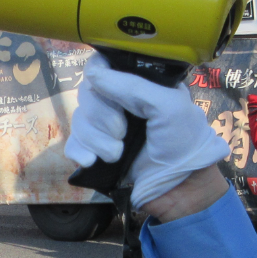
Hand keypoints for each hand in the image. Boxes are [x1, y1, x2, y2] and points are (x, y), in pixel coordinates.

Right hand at [65, 53, 230, 207]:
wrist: (182, 191)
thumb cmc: (184, 143)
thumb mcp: (168, 106)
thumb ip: (133, 87)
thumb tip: (93, 74)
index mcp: (139, 85)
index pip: (104, 66)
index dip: (99, 75)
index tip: (106, 90)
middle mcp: (120, 103)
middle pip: (87, 93)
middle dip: (101, 116)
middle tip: (122, 132)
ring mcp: (106, 129)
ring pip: (79, 120)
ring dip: (96, 139)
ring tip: (117, 154)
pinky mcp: (97, 153)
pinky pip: (73, 144)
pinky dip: (80, 152)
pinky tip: (92, 162)